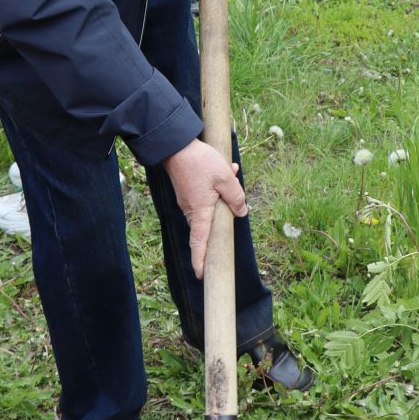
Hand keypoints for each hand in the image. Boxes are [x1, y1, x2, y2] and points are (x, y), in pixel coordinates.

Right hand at [162, 138, 247, 277]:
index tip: (201, 274)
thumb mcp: (224, 177)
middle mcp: (191, 210)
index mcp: (200, 212)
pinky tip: (226, 170)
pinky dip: (216, 188)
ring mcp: (187, 201)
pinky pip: (205, 197)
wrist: (176, 145)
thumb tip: (242, 211)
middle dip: (222, 216)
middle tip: (232, 199)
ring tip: (230, 172)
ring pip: (208, 208)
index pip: (199, 243)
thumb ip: (236, 196)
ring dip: (222, 195)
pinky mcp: (187, 192)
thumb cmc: (200, 162)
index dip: (200, 260)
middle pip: (208, 225)